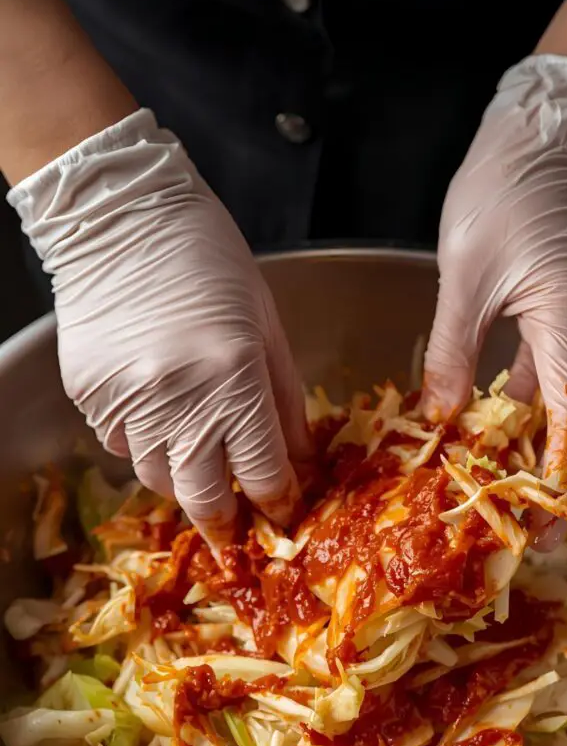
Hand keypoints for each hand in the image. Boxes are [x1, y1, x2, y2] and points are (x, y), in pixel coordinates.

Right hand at [9, 110, 309, 548]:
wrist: (120, 216)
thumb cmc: (208, 259)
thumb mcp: (267, 325)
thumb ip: (285, 400)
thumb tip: (299, 459)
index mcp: (234, 378)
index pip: (262, 473)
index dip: (278, 503)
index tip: (283, 514)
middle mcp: (178, 401)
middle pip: (203, 497)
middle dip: (225, 522)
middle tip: (236, 530)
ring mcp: (127, 402)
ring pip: (158, 478)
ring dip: (185, 480)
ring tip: (200, 460)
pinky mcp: (89, 396)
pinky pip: (122, 444)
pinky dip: (145, 442)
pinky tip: (158, 411)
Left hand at [423, 55, 566, 494]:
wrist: (544, 142)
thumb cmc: (504, 193)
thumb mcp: (464, 281)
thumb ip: (451, 358)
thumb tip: (437, 422)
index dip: (558, 480)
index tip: (537, 525)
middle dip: (560, 484)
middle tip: (525, 530)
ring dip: (550, 457)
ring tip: (511, 499)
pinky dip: (540, 421)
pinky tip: (505, 446)